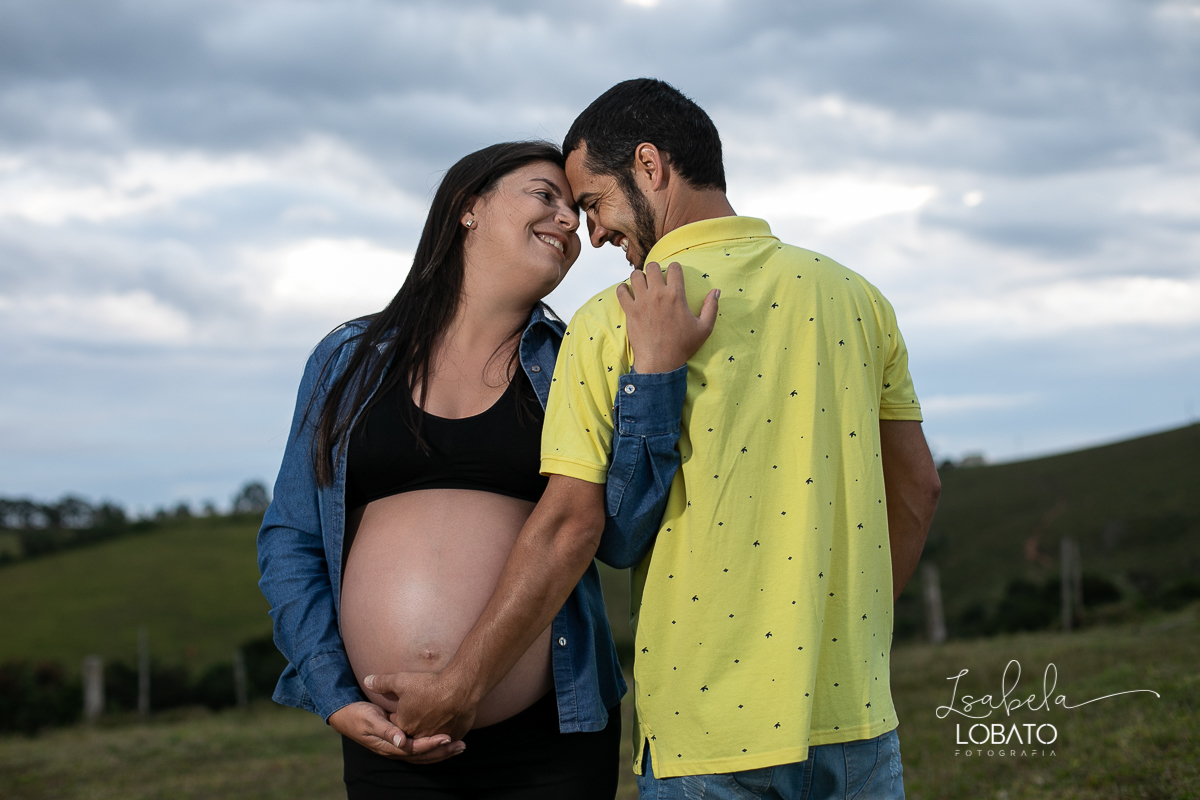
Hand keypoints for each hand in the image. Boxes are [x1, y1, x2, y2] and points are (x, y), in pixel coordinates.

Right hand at [328, 700, 466, 762]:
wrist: (346, 715)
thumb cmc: (359, 715)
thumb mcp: (370, 720)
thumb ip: (386, 730)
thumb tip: (401, 741)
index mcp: (389, 745)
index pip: (415, 749)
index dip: (431, 744)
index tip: (447, 737)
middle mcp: (396, 749)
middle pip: (423, 756)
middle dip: (442, 752)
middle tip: (461, 745)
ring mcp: (398, 747)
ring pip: (423, 754)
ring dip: (441, 751)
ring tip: (460, 746)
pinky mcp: (400, 741)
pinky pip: (420, 748)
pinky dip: (434, 746)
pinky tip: (447, 740)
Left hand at [364, 670, 478, 743]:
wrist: (459, 688)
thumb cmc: (429, 685)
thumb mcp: (401, 680)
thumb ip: (382, 683)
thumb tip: (366, 681)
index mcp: (405, 726)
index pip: (397, 726)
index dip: (398, 717)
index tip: (401, 708)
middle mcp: (420, 735)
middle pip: (414, 734)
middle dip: (413, 726)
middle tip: (418, 715)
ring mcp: (439, 736)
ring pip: (433, 737)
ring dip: (431, 732)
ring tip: (432, 722)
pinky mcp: (456, 733)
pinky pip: (450, 735)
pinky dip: (448, 731)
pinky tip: (449, 723)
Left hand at [617, 261, 718, 373]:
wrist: (661, 362)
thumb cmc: (683, 346)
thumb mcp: (704, 328)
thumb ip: (711, 307)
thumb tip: (716, 291)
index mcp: (676, 295)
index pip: (673, 267)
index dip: (674, 268)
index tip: (673, 275)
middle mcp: (658, 294)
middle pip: (652, 267)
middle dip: (654, 269)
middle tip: (656, 279)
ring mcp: (642, 302)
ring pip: (635, 276)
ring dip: (639, 277)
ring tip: (642, 285)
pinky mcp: (630, 311)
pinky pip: (621, 291)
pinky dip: (623, 289)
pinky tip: (628, 293)